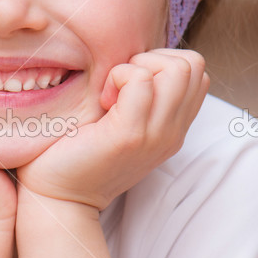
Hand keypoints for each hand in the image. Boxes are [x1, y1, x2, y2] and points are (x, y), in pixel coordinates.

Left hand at [16, 49, 208, 210]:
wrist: (60, 197)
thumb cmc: (79, 153)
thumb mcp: (122, 123)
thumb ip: (140, 98)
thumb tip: (136, 60)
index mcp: (173, 129)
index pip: (198, 72)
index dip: (162, 63)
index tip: (128, 86)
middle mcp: (172, 133)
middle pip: (193, 64)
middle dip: (153, 60)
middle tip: (120, 87)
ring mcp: (156, 135)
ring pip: (176, 69)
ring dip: (137, 67)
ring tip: (111, 94)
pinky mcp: (130, 134)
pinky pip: (140, 80)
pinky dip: (118, 76)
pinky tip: (101, 101)